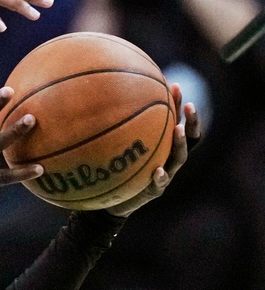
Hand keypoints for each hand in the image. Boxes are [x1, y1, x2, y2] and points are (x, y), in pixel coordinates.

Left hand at [104, 84, 199, 217]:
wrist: (111, 202)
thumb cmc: (114, 171)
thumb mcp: (115, 149)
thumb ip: (115, 131)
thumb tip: (100, 100)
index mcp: (164, 147)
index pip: (178, 122)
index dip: (178, 106)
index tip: (174, 86)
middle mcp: (169, 158)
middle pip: (189, 138)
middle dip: (191, 121)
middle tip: (190, 105)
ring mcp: (165, 174)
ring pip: (179, 158)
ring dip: (180, 143)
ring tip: (178, 130)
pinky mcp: (154, 191)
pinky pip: (159, 184)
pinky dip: (160, 177)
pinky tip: (158, 171)